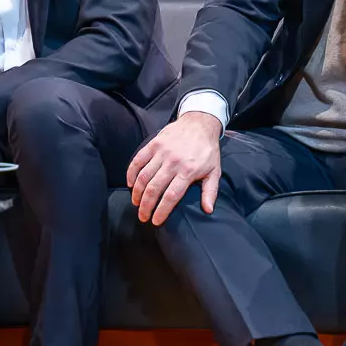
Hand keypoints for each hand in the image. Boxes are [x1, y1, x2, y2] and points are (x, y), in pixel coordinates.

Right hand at [127, 110, 222, 225]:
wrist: (200, 124)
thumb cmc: (207, 150)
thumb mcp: (214, 171)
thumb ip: (210, 191)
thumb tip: (208, 210)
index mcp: (188, 171)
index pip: (171, 196)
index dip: (161, 211)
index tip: (156, 221)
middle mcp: (173, 162)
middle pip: (154, 189)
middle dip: (146, 206)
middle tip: (142, 217)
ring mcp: (161, 152)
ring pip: (143, 176)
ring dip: (137, 193)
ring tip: (136, 203)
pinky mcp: (153, 144)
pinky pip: (138, 160)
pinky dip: (131, 173)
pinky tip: (130, 184)